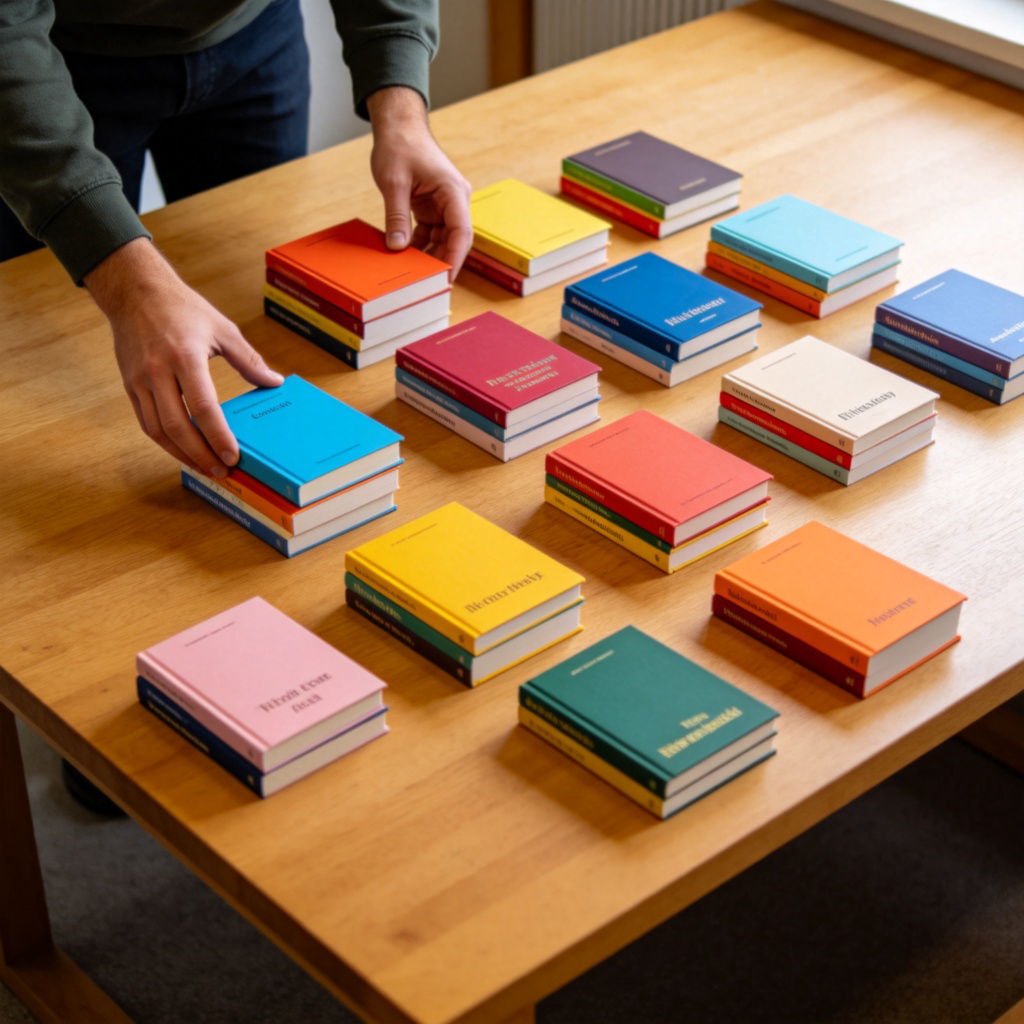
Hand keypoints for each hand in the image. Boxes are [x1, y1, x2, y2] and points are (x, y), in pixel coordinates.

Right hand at [84, 238, 282, 475]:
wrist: (135, 292)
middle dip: (201, 455)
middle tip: (222, 471)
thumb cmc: (182, 309)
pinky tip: (184, 451)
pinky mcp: (130, 386)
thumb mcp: (222, 329)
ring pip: (158, 430)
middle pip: (178, 426)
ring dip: (182, 455)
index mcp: (185, 357)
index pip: (203, 407)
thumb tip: (274, 382)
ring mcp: (140, 380)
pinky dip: (165, 442)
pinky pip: (146, 423)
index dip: (218, 436)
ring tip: (205, 468)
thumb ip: (248, 360)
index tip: (233, 456)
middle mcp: (158, 371)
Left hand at [366, 87, 471, 279]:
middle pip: (455, 240)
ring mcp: (444, 205)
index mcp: (453, 192)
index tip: (444, 278)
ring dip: (429, 255)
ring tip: (413, 273)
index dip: (454, 258)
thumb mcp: (394, 182)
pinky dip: (420, 244)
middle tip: (427, 284)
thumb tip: (397, 247)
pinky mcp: (432, 207)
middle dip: (442, 261)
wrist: (399, 125)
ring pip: (443, 239)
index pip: (461, 232)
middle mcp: (454, 200)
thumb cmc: (401, 145)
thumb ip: (396, 216)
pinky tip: (406, 256)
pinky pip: (430, 232)